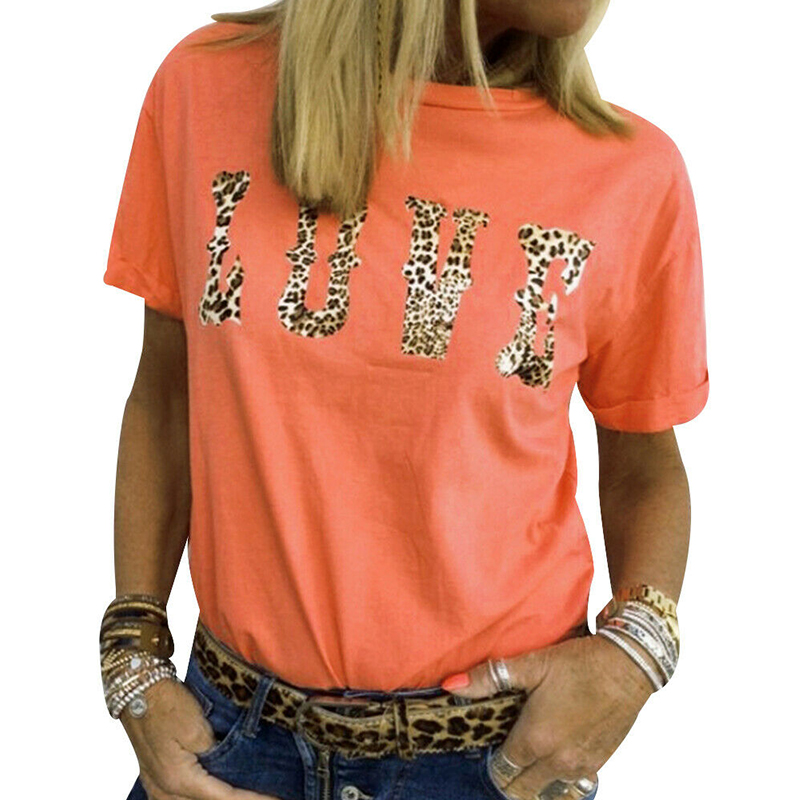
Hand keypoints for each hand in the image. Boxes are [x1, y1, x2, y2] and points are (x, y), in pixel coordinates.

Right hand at [120, 678, 278, 799]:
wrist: (138, 690)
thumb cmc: (166, 704)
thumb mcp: (197, 728)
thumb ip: (216, 752)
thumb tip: (234, 765)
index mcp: (178, 780)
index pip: (224, 798)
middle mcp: (165, 790)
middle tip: (266, 798)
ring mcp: (157, 787)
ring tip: (245, 795)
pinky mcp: (156, 779)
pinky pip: (181, 799)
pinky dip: (200, 798)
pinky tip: (214, 792)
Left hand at [441, 633, 654, 798]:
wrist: (629, 666)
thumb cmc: (579, 662)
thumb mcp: (532, 664)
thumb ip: (489, 678)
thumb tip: (451, 686)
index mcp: (536, 739)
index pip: (503, 768)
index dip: (493, 758)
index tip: (491, 742)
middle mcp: (558, 760)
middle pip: (522, 788)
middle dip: (510, 776)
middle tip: (505, 753)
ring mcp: (580, 766)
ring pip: (547, 791)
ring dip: (534, 780)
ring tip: (527, 758)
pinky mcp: (598, 763)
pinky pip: (571, 786)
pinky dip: (557, 780)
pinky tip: (553, 758)